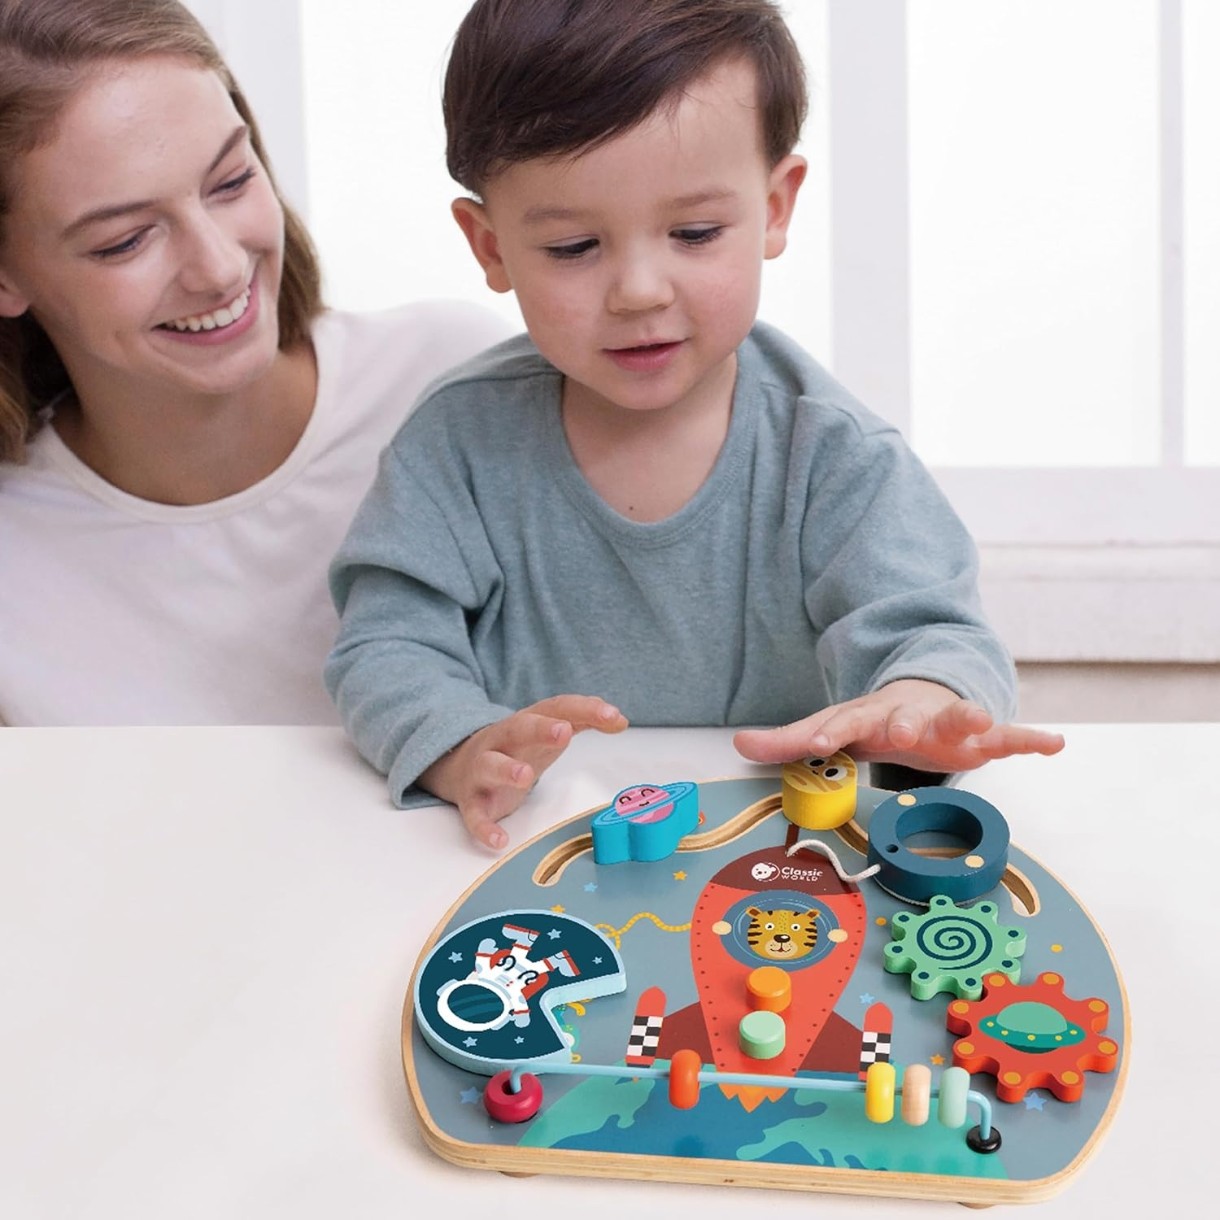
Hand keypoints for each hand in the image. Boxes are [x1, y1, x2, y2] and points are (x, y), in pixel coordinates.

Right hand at [421, 695, 628, 849]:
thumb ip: (582, 720)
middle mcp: (502, 740)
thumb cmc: (516, 746)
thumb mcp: (548, 730)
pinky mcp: (472, 801)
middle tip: (562, 733)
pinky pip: (473, 814)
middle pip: (518, 728)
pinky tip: (500, 840)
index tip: (612, 716)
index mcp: (527, 721)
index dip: (583, 710)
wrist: (460, 763)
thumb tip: (619, 719)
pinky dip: (484, 827)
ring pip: (490, 766)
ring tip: (525, 777)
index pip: (556, 708)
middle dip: (539, 730)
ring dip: (506, 770)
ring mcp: (484, 769)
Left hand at [733, 679, 1064, 773]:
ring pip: (959, 715)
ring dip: (969, 716)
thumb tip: (739, 743)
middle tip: (900, 731)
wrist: (925, 692)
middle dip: (902, 721)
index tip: (817, 743)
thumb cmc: (875, 719)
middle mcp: (909, 712)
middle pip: (904, 714)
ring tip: (982, 717)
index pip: (845, 721)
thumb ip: (790, 741)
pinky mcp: (981, 732)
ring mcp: (947, 719)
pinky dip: (1032, 739)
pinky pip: (1010, 735)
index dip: (830, 733)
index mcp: (868, 714)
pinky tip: (1055, 744)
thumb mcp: (834, 729)